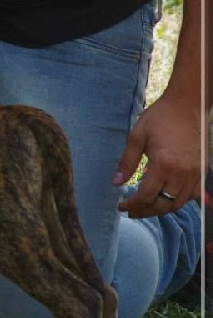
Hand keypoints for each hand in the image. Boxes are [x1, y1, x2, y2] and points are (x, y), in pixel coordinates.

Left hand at [114, 93, 201, 218]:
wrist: (189, 104)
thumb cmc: (160, 117)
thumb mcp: (137, 136)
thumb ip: (127, 162)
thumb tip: (116, 183)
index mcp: (163, 164)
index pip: (146, 196)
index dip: (132, 205)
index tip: (121, 206)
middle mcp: (182, 173)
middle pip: (162, 204)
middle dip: (145, 211)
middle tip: (131, 212)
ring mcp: (195, 173)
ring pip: (178, 203)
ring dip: (160, 209)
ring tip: (145, 208)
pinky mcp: (202, 170)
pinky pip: (192, 195)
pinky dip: (178, 201)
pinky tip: (165, 199)